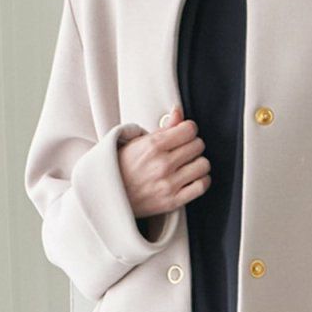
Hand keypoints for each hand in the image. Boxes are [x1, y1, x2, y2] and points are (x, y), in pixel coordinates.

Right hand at [118, 104, 208, 225]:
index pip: (189, 129)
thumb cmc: (122, 167)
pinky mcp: (173, 201)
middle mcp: (162, 164)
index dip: (188, 130)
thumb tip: (178, 110)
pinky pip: (201, 186)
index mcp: (152, 146)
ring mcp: (168, 184)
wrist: (108, 196)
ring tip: (188, 164)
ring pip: (203, 165)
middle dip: (193, 145)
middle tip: (184, 149)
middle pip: (198, 145)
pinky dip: (202, 180)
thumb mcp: (137, 142)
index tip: (184, 134)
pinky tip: (193, 177)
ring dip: (198, 163)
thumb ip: (163, 128)